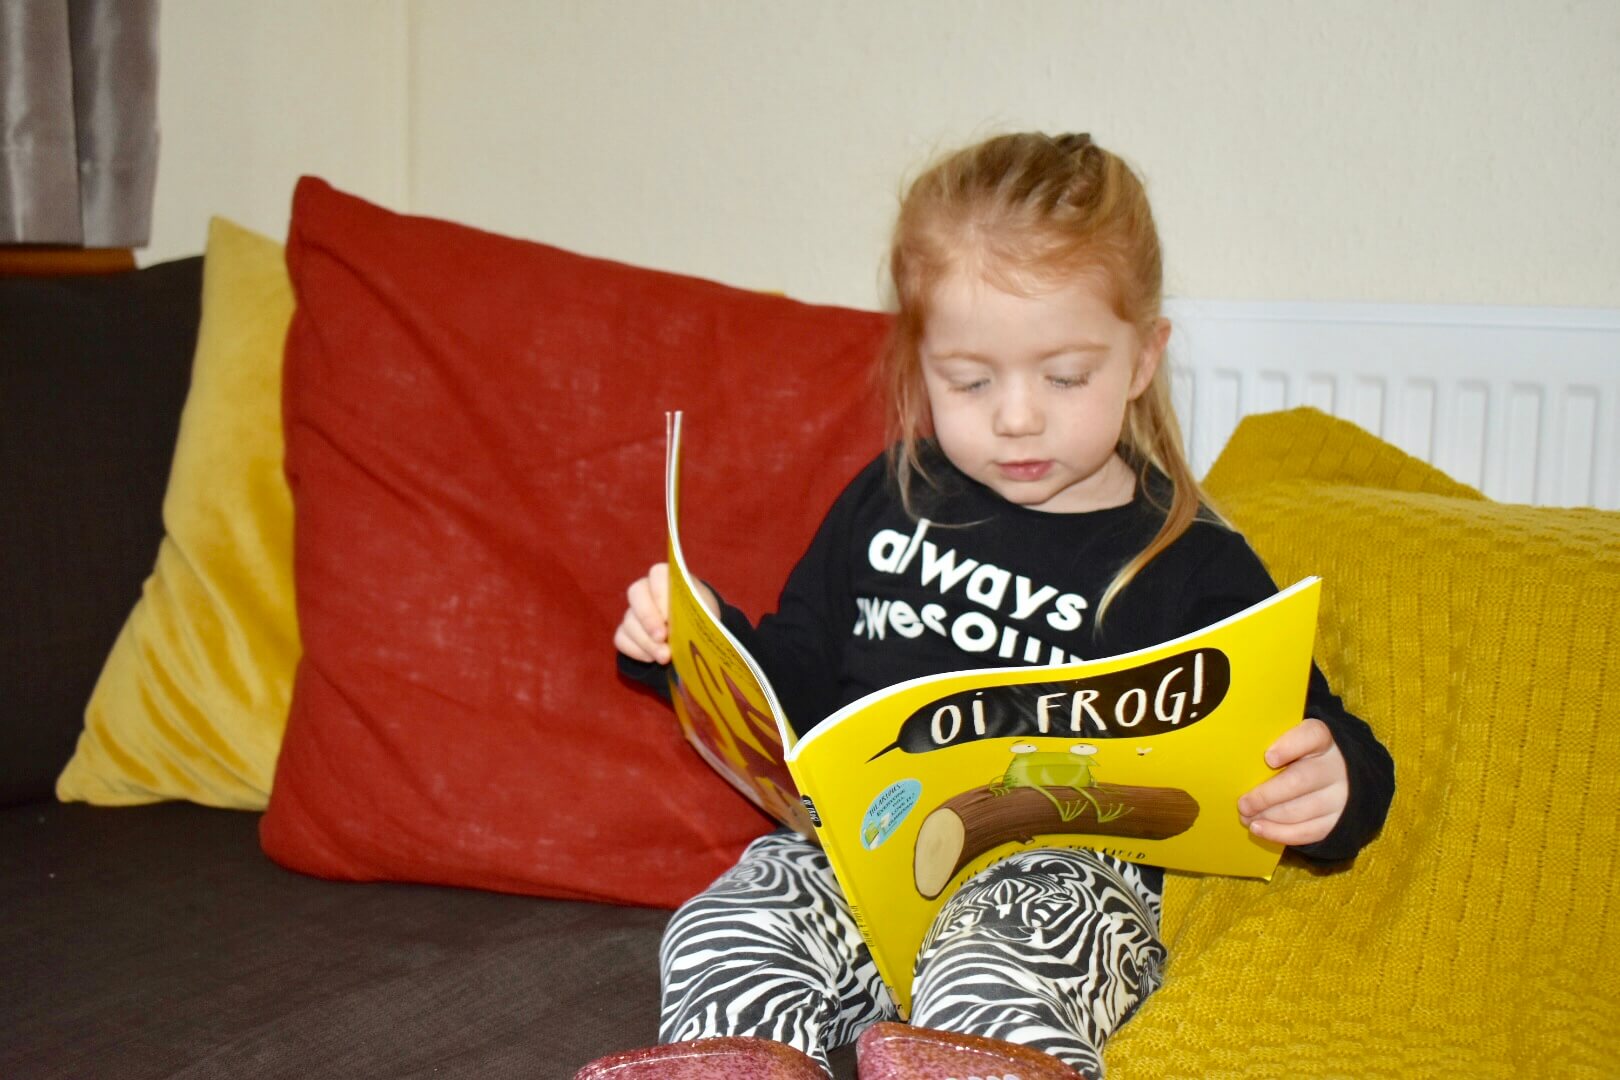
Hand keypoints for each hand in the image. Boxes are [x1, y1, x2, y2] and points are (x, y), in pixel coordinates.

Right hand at [613, 563, 717, 664]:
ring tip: (664, 656)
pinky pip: (621, 639)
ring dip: (646, 642)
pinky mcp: (626, 631)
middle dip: (648, 618)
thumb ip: (697, 613)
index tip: (670, 614)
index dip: (661, 593)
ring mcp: (633, 610)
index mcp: (668, 577)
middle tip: (662, 637)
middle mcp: (646, 589)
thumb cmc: (700, 615)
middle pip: (636, 594)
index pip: (658, 574)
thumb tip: (688, 631)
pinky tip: (652, 658)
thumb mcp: (705, 611)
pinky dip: (636, 651)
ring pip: (629, 621)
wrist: (694, 630)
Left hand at [1236, 717, 1347, 846]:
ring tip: (1246, 817)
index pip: (1312, 735)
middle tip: (1243, 804)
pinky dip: (1280, 833)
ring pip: (1303, 808)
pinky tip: (1259, 829)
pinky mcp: (1339, 821)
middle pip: (1300, 780)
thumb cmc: (1305, 756)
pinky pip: (1309, 831)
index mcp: (1324, 740)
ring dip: (1269, 816)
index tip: (1269, 758)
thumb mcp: (1296, 741)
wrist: (1343, 778)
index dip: (1290, 747)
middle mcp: (1337, 767)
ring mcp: (1342, 796)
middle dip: (1266, 795)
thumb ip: (1276, 743)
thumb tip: (1240, 756)